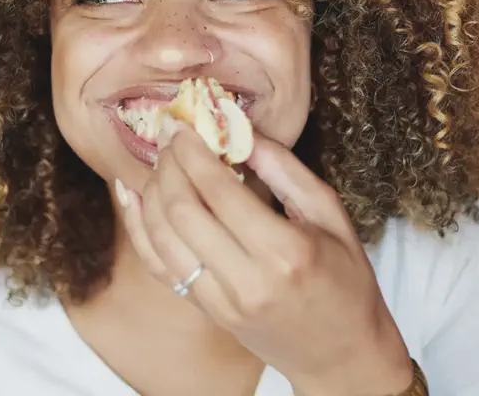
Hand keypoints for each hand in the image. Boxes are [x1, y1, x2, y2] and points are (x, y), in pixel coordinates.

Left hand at [117, 121, 413, 395]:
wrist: (342, 353)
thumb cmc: (346, 280)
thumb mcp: (331, 215)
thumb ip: (285, 170)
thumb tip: (240, 131)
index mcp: (285, 253)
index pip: (220, 192)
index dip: (194, 153)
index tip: (184, 125)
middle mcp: (246, 281)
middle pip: (183, 212)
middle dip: (168, 166)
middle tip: (169, 135)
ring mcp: (221, 302)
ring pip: (162, 239)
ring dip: (152, 192)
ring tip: (159, 160)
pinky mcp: (206, 311)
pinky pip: (159, 266)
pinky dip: (140, 228)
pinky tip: (132, 196)